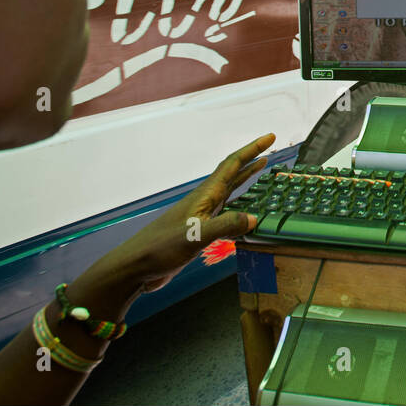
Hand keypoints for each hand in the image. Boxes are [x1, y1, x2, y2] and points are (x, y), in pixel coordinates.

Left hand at [80, 134, 275, 300]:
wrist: (136, 266)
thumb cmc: (160, 249)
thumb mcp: (195, 236)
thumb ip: (225, 226)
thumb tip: (254, 218)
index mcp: (204, 196)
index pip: (232, 166)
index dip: (251, 150)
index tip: (269, 138)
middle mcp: (204, 201)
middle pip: (232, 173)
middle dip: (251, 158)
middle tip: (269, 148)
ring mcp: (201, 215)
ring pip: (229, 189)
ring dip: (246, 177)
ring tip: (261, 168)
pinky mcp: (199, 230)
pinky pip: (225, 210)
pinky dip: (239, 203)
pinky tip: (244, 210)